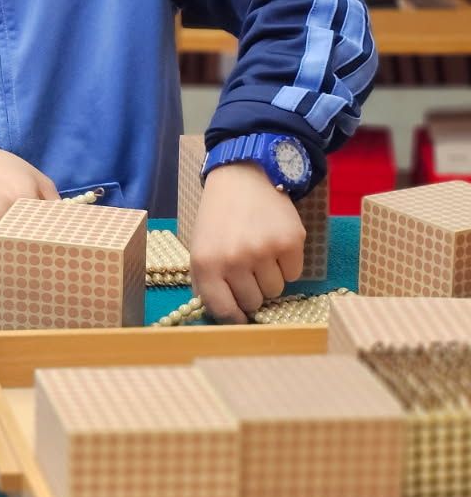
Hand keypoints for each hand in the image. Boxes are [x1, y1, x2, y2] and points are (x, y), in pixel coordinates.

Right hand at [0, 147, 56, 261]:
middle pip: (24, 249)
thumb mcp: (34, 177)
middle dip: (32, 252)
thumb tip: (67, 228)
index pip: (44, 234)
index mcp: (21, 198)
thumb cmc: (3, 170)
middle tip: (37, 254)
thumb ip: (53, 201)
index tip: (56, 249)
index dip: (51, 242)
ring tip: (14, 247)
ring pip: (3, 255)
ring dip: (10, 253)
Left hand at [189, 162, 305, 322]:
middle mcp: (234, 259)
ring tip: (260, 254)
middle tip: (248, 271)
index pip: (223, 310)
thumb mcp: (201, 248)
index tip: (240, 316)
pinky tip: (275, 245)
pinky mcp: (290, 242)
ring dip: (270, 278)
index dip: (234, 317)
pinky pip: (294, 274)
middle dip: (252, 292)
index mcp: (206, 263)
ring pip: (276, 291)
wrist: (242, 179)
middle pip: (253, 302)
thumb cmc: (218, 218)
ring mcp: (264, 251)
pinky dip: (288, 265)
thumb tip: (223, 315)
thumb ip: (207, 282)